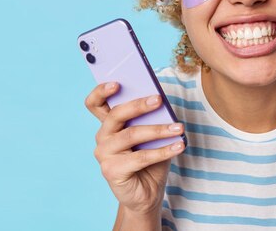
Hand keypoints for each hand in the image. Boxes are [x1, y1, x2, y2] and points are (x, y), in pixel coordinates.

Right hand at [84, 82, 184, 214]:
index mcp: (109, 124)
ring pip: (131, 135)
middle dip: (138, 105)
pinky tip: (179, 146)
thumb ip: (151, 118)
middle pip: (116, 115)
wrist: (147, 193)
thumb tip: (160, 100)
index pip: (95, 103)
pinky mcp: (112, 170)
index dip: (101, 91)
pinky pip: (141, 157)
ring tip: (179, 128)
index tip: (117, 82)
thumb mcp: (152, 135)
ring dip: (159, 130)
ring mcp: (104, 154)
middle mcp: (102, 137)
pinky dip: (163, 151)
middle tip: (159, 99)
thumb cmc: (150, 159)